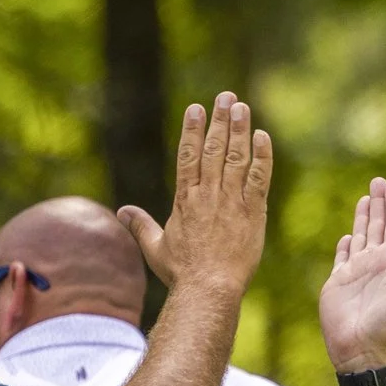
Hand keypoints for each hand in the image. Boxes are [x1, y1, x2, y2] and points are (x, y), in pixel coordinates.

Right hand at [118, 92, 272, 298]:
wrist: (209, 289)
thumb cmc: (182, 273)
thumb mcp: (155, 247)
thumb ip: (140, 225)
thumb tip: (121, 212)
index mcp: (185, 199)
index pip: (187, 155)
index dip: (192, 129)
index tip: (195, 107)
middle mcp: (208, 195)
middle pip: (213, 149)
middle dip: (219, 120)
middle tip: (225, 96)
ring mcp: (231, 202)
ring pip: (236, 158)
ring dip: (239, 130)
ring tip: (242, 107)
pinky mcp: (253, 213)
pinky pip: (259, 179)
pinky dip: (262, 157)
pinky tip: (263, 137)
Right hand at [320, 178, 385, 371]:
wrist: (365, 354)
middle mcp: (376, 265)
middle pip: (379, 226)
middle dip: (380, 204)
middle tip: (379, 180)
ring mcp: (357, 273)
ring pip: (361, 237)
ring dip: (363, 218)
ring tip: (366, 198)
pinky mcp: (338, 283)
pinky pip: (342, 258)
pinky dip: (345, 246)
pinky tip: (347, 237)